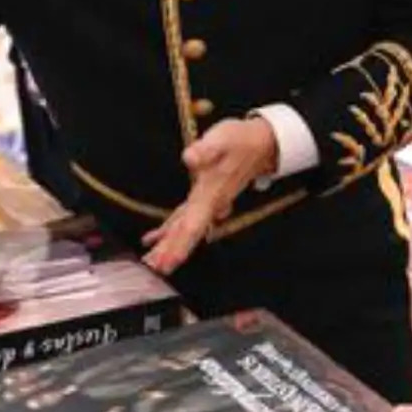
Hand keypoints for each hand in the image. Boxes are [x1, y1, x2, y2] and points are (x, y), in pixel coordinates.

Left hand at [142, 117, 277, 273]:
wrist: (261, 143)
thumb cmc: (241, 141)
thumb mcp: (223, 140)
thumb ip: (206, 150)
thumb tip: (189, 157)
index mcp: (211, 195)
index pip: (191, 227)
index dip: (177, 246)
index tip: (165, 263)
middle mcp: (209, 204)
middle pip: (186, 235)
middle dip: (170, 253)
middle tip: (153, 270)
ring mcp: (207, 203)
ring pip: (184, 230)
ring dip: (168, 246)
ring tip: (151, 262)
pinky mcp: (204, 197)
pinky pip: (183, 220)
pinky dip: (168, 231)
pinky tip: (154, 238)